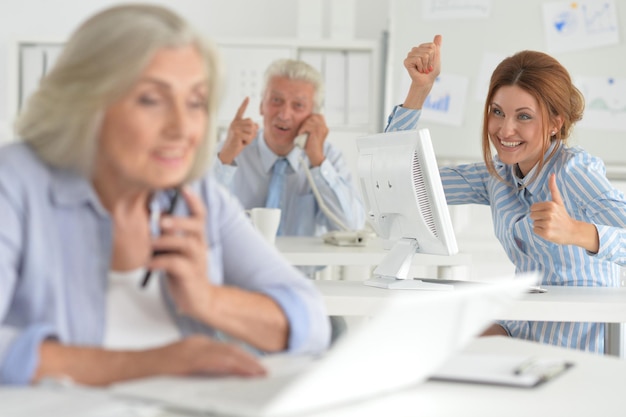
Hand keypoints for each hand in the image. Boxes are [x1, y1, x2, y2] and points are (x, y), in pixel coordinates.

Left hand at [149, 187, 212, 319]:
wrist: (199, 299)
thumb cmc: (184, 272)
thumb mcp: (177, 250)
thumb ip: (168, 236)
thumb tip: (149, 217)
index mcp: (196, 237)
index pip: (200, 214)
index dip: (193, 200)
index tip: (183, 187)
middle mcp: (199, 245)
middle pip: (196, 226)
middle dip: (179, 220)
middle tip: (163, 220)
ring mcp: (196, 260)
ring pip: (185, 244)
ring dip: (166, 241)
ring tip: (151, 243)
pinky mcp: (189, 275)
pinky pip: (176, 265)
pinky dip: (160, 262)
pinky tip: (149, 263)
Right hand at [158, 335, 265, 376]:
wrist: (128, 368)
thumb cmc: (151, 372)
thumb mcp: (181, 367)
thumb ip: (200, 368)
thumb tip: (221, 376)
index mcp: (196, 345)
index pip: (225, 349)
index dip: (243, 357)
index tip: (256, 365)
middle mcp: (195, 344)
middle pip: (229, 349)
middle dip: (248, 360)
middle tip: (262, 370)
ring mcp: (190, 349)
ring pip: (224, 353)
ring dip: (244, 362)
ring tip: (257, 372)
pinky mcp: (185, 359)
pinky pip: (212, 360)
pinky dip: (229, 365)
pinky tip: (239, 371)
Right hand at [219, 97, 258, 164]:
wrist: (228, 151)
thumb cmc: (237, 143)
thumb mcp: (245, 135)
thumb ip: (251, 129)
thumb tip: (257, 125)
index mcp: (236, 121)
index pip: (240, 111)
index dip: (244, 104)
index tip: (248, 97)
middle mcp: (235, 123)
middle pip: (251, 123)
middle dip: (252, 132)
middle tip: (245, 138)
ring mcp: (235, 127)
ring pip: (251, 130)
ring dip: (250, 138)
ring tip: (242, 141)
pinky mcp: (236, 133)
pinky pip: (249, 137)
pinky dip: (247, 142)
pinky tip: (241, 143)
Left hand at [297, 113, 327, 166]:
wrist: (315, 154)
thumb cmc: (312, 145)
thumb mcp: (313, 134)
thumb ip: (312, 126)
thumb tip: (306, 119)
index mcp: (324, 127)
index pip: (318, 115)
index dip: (311, 117)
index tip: (306, 123)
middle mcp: (324, 127)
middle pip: (313, 116)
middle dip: (306, 121)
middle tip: (303, 129)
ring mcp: (321, 129)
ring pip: (309, 121)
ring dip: (303, 126)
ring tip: (302, 132)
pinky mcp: (316, 132)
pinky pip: (307, 126)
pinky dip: (302, 130)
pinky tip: (301, 134)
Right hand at [402, 34, 441, 108]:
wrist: (426, 81)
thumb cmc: (431, 71)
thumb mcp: (437, 57)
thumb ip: (437, 46)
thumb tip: (438, 35)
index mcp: (422, 47)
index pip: (432, 46)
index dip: (434, 56)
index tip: (431, 62)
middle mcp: (415, 50)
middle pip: (429, 50)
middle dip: (431, 61)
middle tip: (427, 67)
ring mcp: (410, 55)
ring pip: (424, 55)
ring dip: (426, 65)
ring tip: (423, 69)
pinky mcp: (406, 61)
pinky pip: (418, 59)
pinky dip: (421, 67)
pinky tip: (419, 70)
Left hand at [530, 174, 577, 244]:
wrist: (572, 231)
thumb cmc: (563, 215)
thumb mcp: (558, 201)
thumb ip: (553, 188)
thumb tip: (552, 174)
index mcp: (551, 205)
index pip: (532, 208)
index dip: (538, 211)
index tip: (547, 213)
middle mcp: (549, 214)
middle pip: (532, 215)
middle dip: (538, 218)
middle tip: (549, 220)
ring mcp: (548, 224)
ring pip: (534, 223)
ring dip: (540, 225)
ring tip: (550, 225)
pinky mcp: (546, 233)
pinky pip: (535, 230)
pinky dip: (540, 232)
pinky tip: (549, 231)